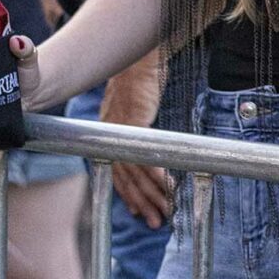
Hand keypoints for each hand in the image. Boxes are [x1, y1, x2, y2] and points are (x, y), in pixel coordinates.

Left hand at [100, 54, 171, 228]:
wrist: (141, 56)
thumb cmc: (143, 77)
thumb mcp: (138, 103)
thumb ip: (139, 121)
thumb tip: (149, 138)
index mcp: (110, 130)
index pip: (116, 170)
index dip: (126, 193)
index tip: (136, 211)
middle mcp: (111, 133)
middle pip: (125, 177)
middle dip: (140, 202)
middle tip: (155, 221)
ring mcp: (120, 129)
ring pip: (135, 171)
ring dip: (151, 194)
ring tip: (166, 210)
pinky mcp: (134, 122)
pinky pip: (145, 156)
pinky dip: (156, 174)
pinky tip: (168, 187)